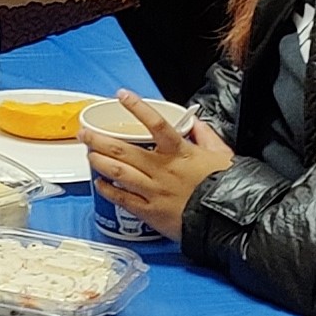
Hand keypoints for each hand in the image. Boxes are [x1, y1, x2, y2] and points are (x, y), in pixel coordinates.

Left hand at [80, 87, 234, 239]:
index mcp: (179, 152)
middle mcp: (162, 169)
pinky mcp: (151, 212)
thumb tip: (196, 121)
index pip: (155, 123)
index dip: (137, 107)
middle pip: (123, 150)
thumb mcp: (223, 155)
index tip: (122, 94)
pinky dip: (108, 189)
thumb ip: (206, 135)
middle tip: (85, 132)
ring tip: (88, 154)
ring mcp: (154, 191)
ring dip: (98, 161)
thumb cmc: (227, 187)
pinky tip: (99, 183)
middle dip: (99, 139)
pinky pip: (123, 199)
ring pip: (118, 172)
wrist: (230, 221)